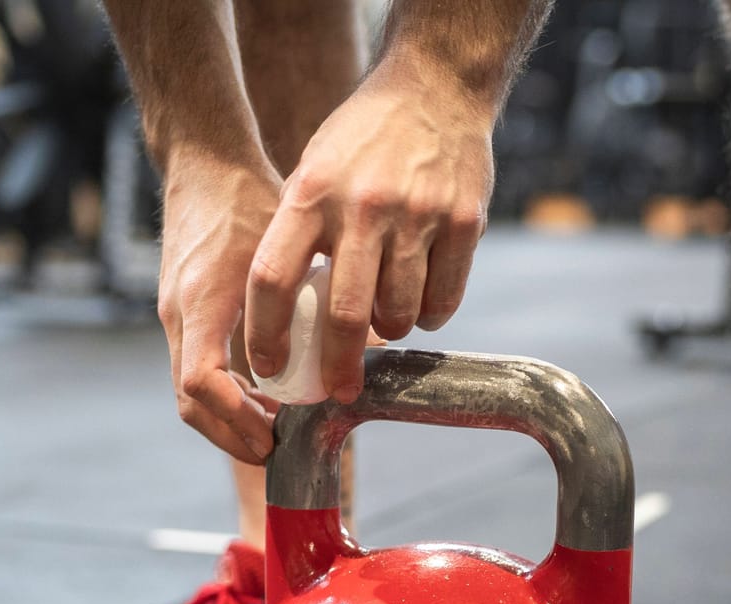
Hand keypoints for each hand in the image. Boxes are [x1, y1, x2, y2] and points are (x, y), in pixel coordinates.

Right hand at [158, 145, 284, 461]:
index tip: (272, 435)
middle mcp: (178, 316)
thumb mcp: (286, 246)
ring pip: (190, 395)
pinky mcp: (181, 314)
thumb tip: (358, 342)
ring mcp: (175, 317)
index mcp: (200, 303)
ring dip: (229, 420)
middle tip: (276, 451)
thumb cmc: (247, 198)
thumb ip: (311, 295)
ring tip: (274, 429)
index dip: (235, 418)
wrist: (203, 163)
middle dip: (231, 435)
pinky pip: (195, 372)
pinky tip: (263, 395)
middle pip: (190, 403)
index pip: (200, 382)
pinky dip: (226, 396)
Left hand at [244, 64, 494, 403]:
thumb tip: (288, 316)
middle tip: (339, 390)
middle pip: (346, 314)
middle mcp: (363, 206)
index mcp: (312, 193)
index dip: (267, 332)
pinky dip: (431, 315)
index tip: (268, 367)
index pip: (274, 278)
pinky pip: (444, 299)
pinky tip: (422, 300)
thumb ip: (301, 236)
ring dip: (391, 330)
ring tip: (386, 318)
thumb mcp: (313, 171)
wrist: (435, 87)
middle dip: (340, 366)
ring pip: (400, 313)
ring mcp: (418, 215)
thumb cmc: (363, 139)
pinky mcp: (464, 222)